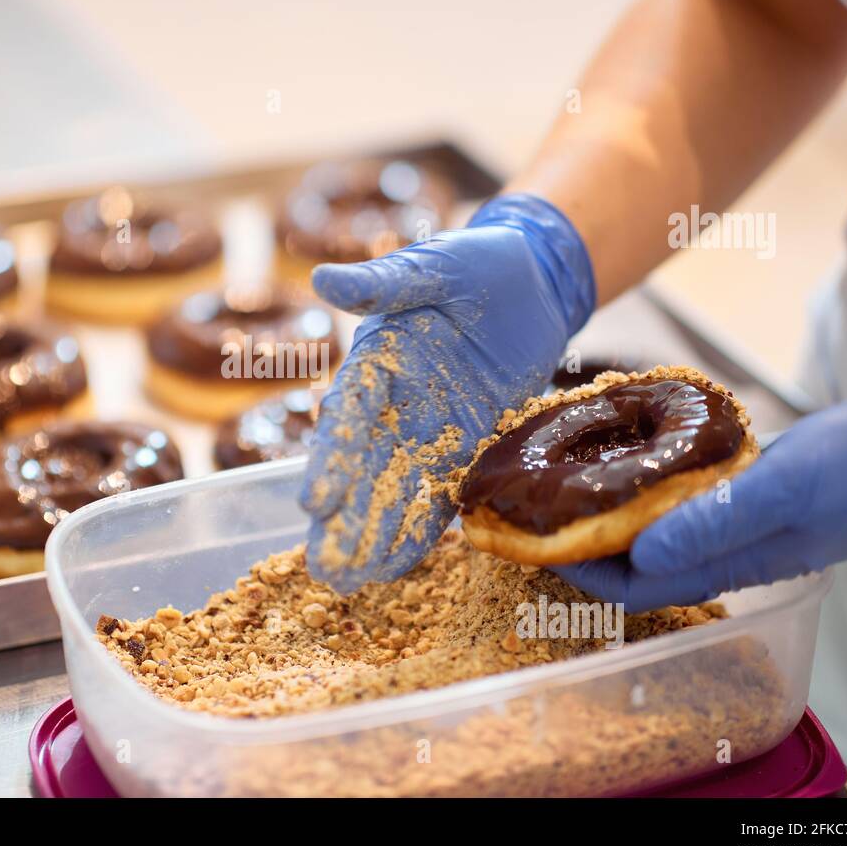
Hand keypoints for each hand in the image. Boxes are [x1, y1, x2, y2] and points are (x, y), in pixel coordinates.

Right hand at [299, 193, 595, 589]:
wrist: (532, 282)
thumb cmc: (474, 264)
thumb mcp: (430, 266)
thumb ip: (382, 281)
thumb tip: (321, 277)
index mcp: (375, 362)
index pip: (348, 416)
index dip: (331, 458)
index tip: (314, 500)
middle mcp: (391, 405)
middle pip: (361, 469)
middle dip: (342, 518)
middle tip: (322, 565)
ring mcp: (426, 433)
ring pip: (393, 492)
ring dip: (371, 535)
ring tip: (346, 581)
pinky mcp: (465, 449)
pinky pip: (439, 496)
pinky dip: (417, 530)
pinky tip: (393, 569)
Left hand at [553, 398, 846, 612]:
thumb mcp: (781, 493)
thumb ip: (713, 523)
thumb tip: (640, 552)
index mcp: (726, 563)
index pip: (634, 585)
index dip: (580, 568)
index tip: (534, 540)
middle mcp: (723, 551)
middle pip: (635, 563)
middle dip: (581, 541)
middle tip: (536, 505)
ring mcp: (735, 525)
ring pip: (655, 530)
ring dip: (609, 511)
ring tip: (568, 477)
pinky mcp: (746, 495)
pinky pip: (681, 500)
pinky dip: (646, 484)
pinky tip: (629, 454)